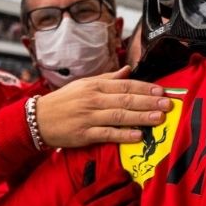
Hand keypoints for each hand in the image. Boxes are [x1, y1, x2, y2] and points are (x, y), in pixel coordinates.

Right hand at [36, 66, 169, 147]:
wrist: (38, 119)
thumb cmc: (64, 101)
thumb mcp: (84, 84)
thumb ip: (108, 78)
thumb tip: (128, 70)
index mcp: (95, 86)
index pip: (125, 85)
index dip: (145, 87)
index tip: (162, 90)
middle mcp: (93, 99)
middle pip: (126, 99)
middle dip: (149, 101)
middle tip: (167, 104)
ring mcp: (89, 117)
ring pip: (120, 116)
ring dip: (141, 117)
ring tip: (159, 118)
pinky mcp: (84, 134)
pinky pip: (107, 134)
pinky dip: (123, 135)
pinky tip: (138, 136)